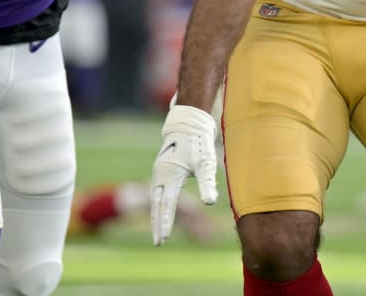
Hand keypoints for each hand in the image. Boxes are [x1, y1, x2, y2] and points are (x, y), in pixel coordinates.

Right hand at [150, 103, 217, 245]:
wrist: (189, 123)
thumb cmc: (199, 143)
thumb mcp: (206, 163)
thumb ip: (207, 182)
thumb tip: (210, 202)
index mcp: (169, 175)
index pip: (165, 205)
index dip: (164, 223)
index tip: (162, 239)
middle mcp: (160, 174)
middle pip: (156, 205)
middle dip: (157, 224)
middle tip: (158, 243)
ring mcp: (159, 171)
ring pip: (155, 198)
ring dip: (156, 215)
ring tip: (159, 232)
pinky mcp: (162, 168)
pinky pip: (158, 191)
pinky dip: (158, 204)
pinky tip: (162, 212)